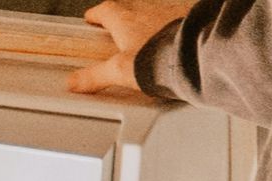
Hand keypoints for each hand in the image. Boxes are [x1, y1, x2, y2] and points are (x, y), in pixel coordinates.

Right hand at [68, 0, 191, 93]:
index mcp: (125, 19)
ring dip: (148, 21)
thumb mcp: (121, 71)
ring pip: (153, 11)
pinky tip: (174, 37)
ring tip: (147, 35)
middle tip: (118, 27)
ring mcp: (168, 11)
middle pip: (128, 8)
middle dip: (122, 16)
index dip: (97, 15)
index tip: (92, 18)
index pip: (105, 10)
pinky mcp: (188, 16)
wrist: (196, 53)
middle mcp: (146, 10)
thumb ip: (96, 77)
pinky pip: (176, 17)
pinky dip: (171, 25)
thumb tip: (74, 82)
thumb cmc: (160, 58)